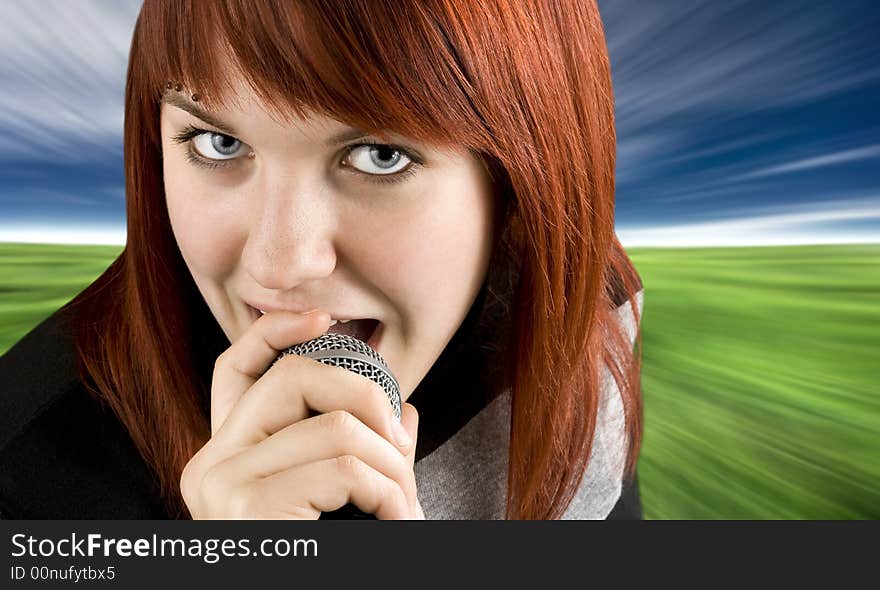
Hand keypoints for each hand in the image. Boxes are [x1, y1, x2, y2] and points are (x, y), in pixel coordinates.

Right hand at [179, 309, 422, 518]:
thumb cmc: (331, 555)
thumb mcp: (345, 496)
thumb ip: (362, 450)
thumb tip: (404, 410)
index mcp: (229, 452)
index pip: (234, 366)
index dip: (277, 329)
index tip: (328, 318)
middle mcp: (210, 462)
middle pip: (296, 376)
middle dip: (370, 401)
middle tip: (400, 448)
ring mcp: (221, 487)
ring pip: (334, 425)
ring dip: (392, 463)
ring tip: (403, 502)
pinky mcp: (245, 511)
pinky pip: (342, 467)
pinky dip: (388, 490)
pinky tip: (393, 518)